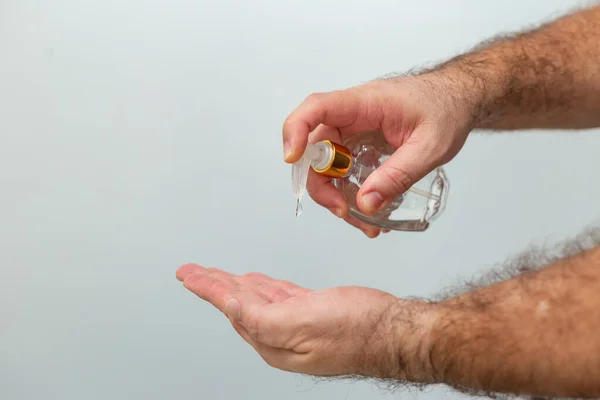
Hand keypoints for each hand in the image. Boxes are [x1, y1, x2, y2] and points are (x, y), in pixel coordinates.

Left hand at [176, 263, 431, 378]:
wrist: (396, 330)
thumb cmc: (357, 331)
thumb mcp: (299, 325)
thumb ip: (259, 318)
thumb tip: (229, 305)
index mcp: (272, 340)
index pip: (231, 308)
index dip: (207, 287)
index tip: (188, 274)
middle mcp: (282, 334)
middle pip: (239, 303)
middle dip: (215, 284)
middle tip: (193, 271)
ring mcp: (299, 322)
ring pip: (258, 297)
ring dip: (235, 284)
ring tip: (216, 275)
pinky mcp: (315, 310)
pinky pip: (279, 295)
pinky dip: (263, 286)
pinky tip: (256, 283)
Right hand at [282, 75, 473, 236]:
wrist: (459, 101)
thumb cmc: (447, 110)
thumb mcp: (430, 147)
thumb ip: (398, 174)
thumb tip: (366, 203)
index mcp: (365, 103)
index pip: (318, 108)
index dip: (296, 130)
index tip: (292, 159)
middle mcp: (353, 115)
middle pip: (317, 148)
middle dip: (322, 185)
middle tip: (344, 211)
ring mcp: (355, 131)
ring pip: (329, 165)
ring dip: (338, 196)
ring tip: (366, 223)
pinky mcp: (361, 145)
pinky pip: (345, 170)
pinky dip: (353, 193)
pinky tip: (371, 211)